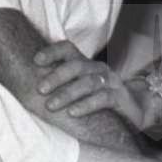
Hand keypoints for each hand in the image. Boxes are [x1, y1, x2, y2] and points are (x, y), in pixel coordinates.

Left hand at [32, 41, 150, 126]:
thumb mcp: (79, 89)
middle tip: (40, 89)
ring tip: (51, 106)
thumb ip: (60, 85)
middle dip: (56, 76)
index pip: (68, 49)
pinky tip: (72, 113)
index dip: (52, 52)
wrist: (134, 112)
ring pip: (89, 82)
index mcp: (85, 64)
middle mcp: (98, 69)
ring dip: (67, 93)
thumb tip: (28, 86)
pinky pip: (103, 98)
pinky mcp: (120, 98)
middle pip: (76, 65)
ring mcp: (111, 82)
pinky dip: (86, 105)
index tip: (36, 61)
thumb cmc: (98, 101)